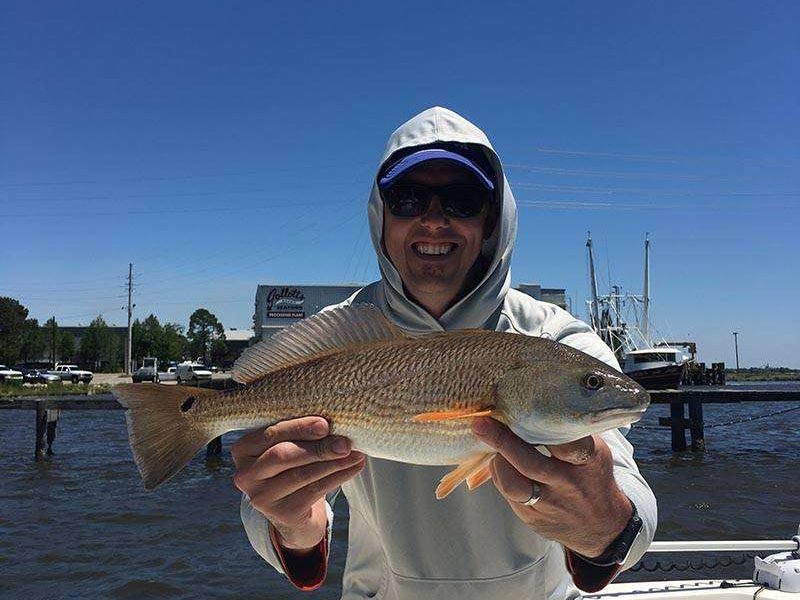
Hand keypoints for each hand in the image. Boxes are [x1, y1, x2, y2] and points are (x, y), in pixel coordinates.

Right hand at [232, 416, 364, 551]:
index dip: (298, 428)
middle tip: (345, 442)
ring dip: (333, 462)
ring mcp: (261, 497)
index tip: (325, 424)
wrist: (290, 507)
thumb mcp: (285, 445)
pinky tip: (354, 466)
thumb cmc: (290, 463)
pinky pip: (314, 491)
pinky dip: (338, 477)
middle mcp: (245, 475)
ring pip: (301, 475)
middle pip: (283, 456)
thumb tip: (334, 420)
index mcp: (242, 450)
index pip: (270, 434)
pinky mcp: (281, 513)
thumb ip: (298, 432)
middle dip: (317, 447)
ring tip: (356, 453)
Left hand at [472, 417, 631, 557]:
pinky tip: (497, 460)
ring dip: (496, 461)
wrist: (601, 525)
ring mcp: (551, 505)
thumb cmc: (591, 474)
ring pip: (514, 485)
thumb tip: (538, 397)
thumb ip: (570, 429)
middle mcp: (569, 485)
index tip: (522, 408)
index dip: (545, 426)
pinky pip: (509, 495)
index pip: (568, 444)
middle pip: (531, 464)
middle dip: (503, 441)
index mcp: (587, 462)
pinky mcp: (534, 518)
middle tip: (481, 422)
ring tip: (486, 440)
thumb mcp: (594, 450)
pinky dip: (499, 475)